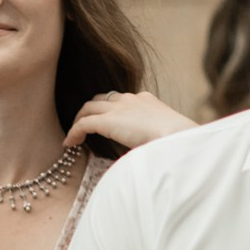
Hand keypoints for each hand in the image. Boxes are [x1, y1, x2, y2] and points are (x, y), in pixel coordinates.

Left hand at [68, 90, 195, 150]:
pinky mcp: (108, 120)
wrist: (179, 137)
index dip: (109, 110)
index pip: (121, 99)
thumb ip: (151, 135)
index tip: (105, 124)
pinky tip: (70, 144)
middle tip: (84, 127)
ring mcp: (119, 108)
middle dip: (90, 111)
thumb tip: (145, 150)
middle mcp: (131, 99)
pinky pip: (83, 124)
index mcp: (146, 100)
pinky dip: (74, 132)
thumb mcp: (164, 133)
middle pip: (101, 99)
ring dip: (80, 120)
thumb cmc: (178, 141)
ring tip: (74, 136)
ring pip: (89, 108)